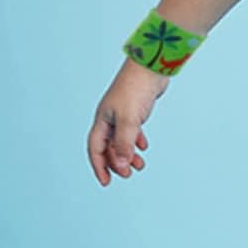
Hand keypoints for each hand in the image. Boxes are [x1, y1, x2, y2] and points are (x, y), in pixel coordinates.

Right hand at [87, 58, 168, 186]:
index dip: (99, 166)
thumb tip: (122, 166)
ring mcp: (122, 113)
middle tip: (129, 174)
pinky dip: (136, 140)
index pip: (95, 149)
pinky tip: (144, 146)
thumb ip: (125, 143)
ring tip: (140, 165)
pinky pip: (132, 130)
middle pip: (108, 147)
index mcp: (102, 120)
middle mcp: (109, 117)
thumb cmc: (136, 88)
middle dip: (117, 163)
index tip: (106, 182)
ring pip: (121, 139)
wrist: (151, 65)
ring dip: (129, 154)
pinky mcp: (135, 109)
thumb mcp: (129, 120)